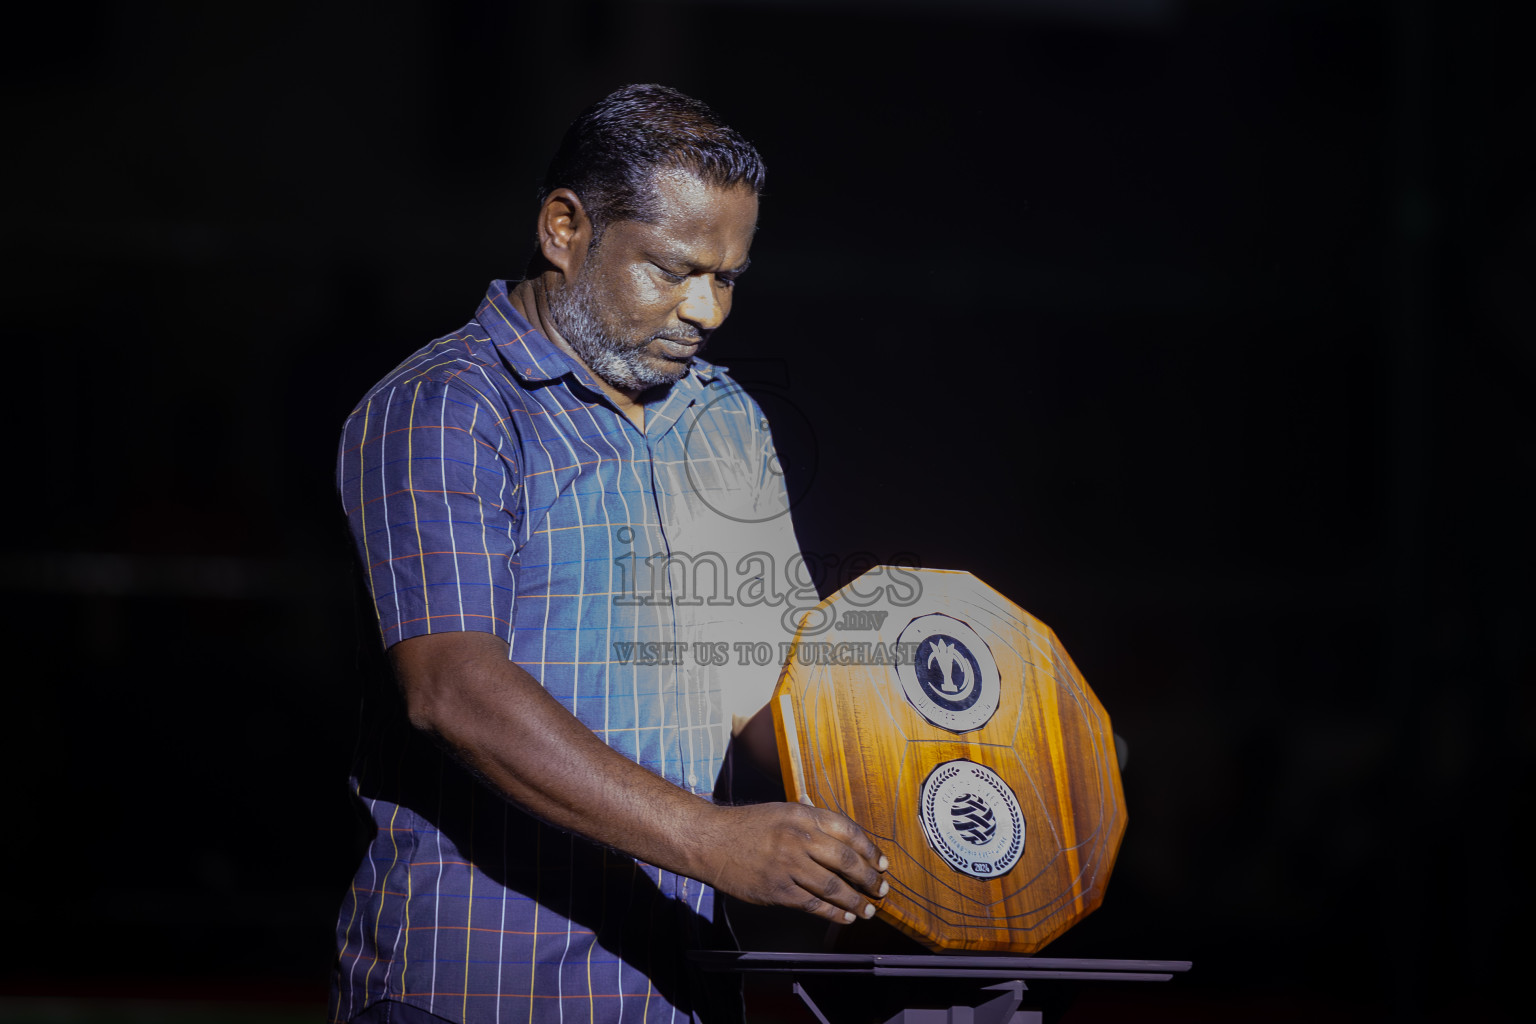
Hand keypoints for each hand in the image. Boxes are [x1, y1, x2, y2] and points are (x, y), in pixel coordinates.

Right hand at [701, 800, 889, 924]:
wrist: (710, 840)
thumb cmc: (746, 826)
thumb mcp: (782, 810)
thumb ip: (812, 818)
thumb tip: (843, 832)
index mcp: (803, 815)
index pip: (849, 832)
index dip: (871, 850)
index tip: (882, 864)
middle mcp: (799, 838)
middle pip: (847, 861)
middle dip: (870, 879)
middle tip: (881, 889)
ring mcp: (788, 865)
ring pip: (834, 887)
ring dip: (856, 901)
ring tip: (868, 909)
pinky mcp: (777, 890)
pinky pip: (813, 905)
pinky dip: (833, 913)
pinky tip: (844, 917)